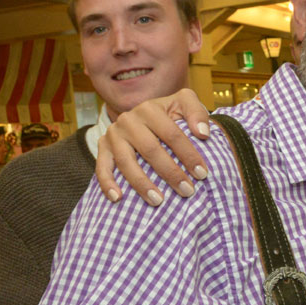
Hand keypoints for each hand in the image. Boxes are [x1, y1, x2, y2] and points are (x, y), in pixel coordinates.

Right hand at [94, 89, 210, 204]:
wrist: (147, 117)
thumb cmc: (170, 115)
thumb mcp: (184, 104)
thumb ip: (197, 112)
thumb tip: (203, 133)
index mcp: (150, 109)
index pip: (172, 134)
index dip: (188, 155)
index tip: (202, 174)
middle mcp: (128, 120)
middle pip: (150, 149)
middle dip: (170, 173)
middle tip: (187, 191)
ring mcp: (114, 134)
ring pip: (126, 161)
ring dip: (142, 183)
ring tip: (158, 201)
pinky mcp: (103, 147)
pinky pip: (101, 167)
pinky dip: (107, 183)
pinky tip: (118, 198)